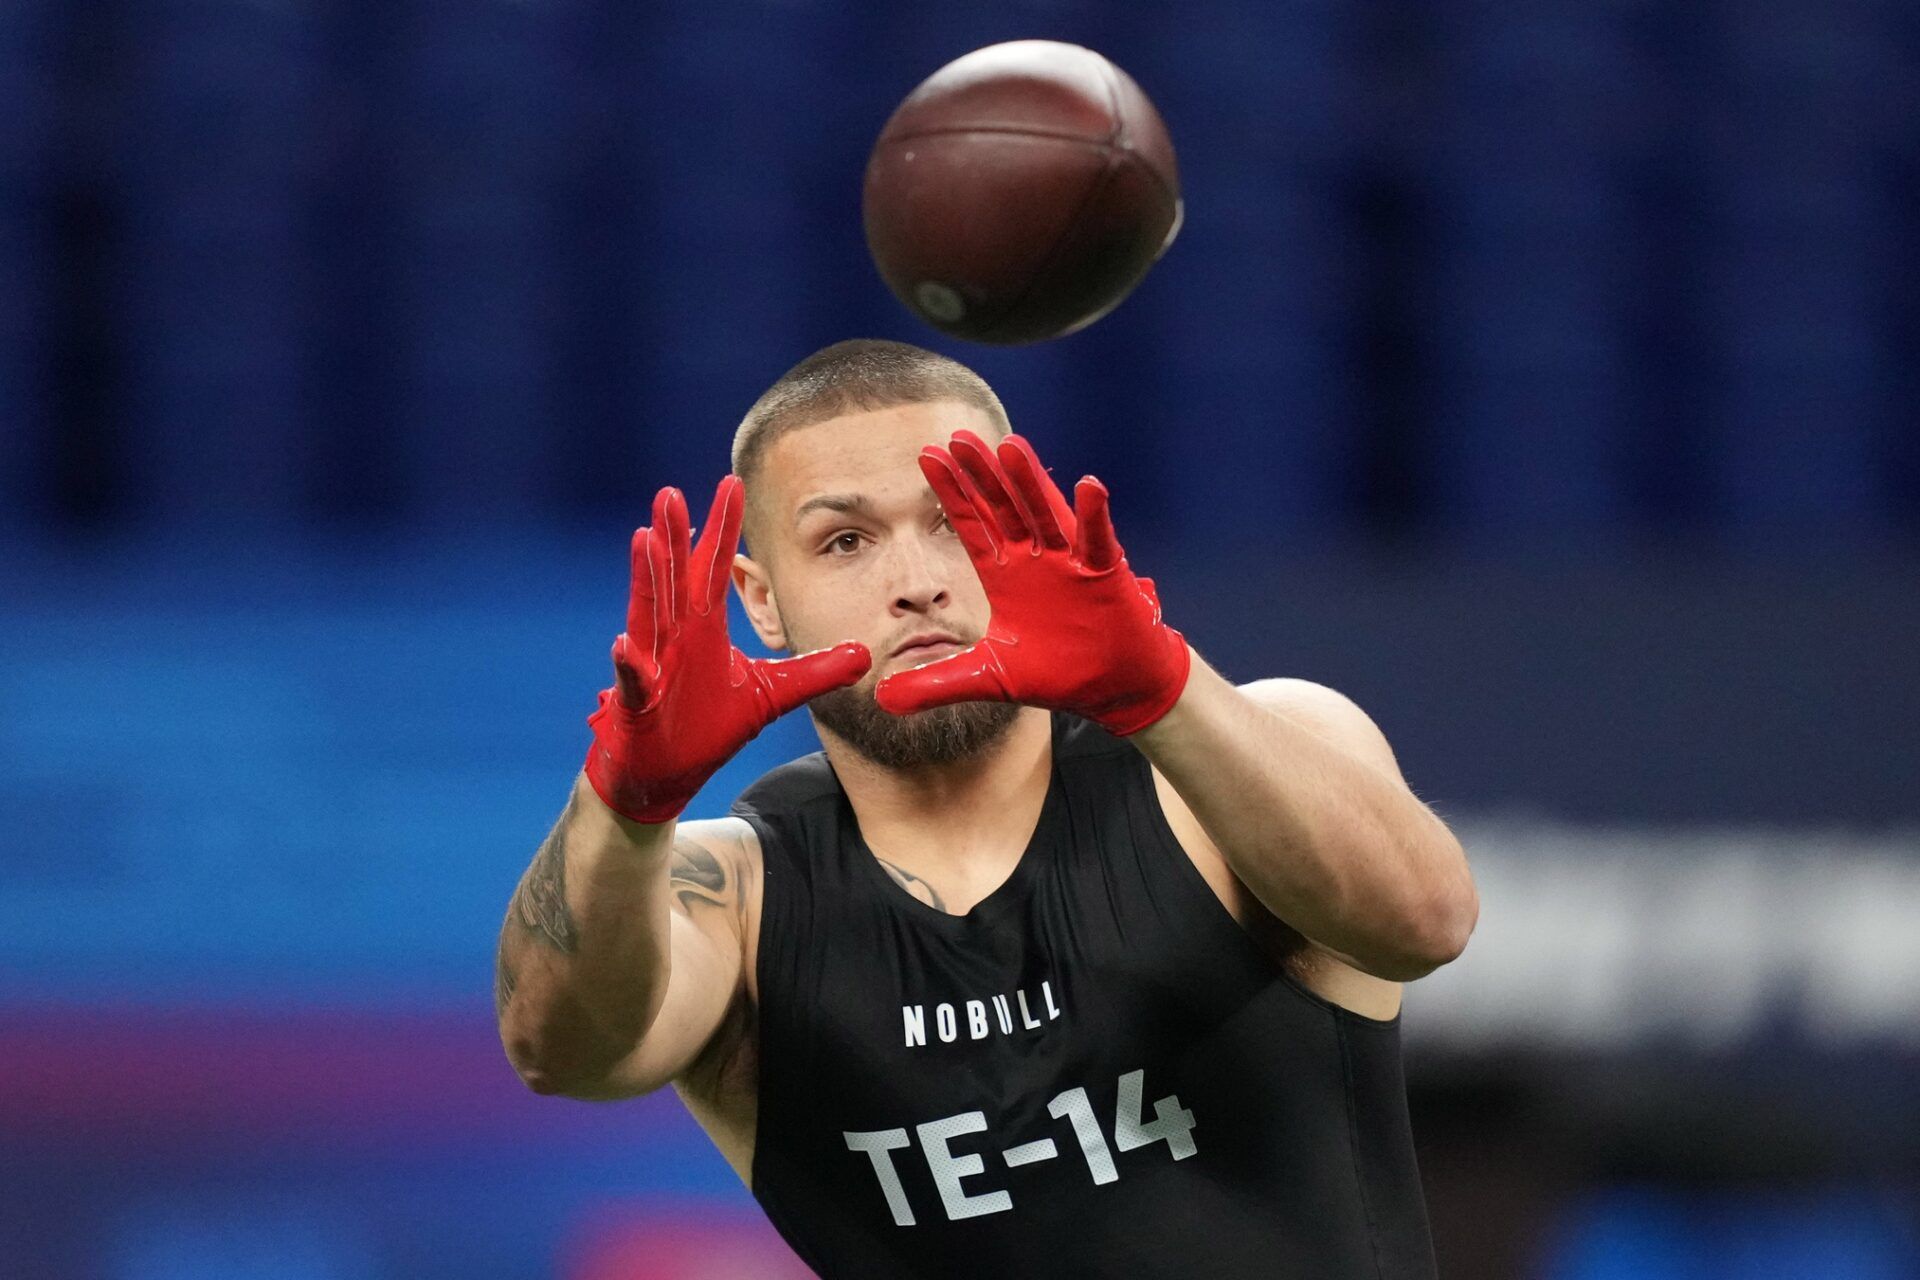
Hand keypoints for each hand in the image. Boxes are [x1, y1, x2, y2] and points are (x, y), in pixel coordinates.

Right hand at [585, 477, 870, 822]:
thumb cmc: (708, 727)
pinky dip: (630, 662)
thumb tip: (865, 655)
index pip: (714, 569)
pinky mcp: (639, 702)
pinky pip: (635, 679)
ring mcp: (653, 665)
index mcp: (704, 629)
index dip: (723, 528)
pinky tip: (626, 643)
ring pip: (649, 614)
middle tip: (671, 494)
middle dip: (675, 536)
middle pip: (676, 578)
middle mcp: (675, 637)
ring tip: (644, 539)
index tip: (731, 484)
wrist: (667, 775)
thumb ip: (815, 672)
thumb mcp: (774, 694)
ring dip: (647, 579)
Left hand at [875, 431, 1189, 735]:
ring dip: (1029, 481)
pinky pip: (1097, 540)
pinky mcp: (1104, 574)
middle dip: (981, 474)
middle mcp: (1034, 559)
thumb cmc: (1058, 673)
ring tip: (1010, 445)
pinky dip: (1094, 515)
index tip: (928, 455)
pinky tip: (1089, 486)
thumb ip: (937, 683)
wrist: (1111, 688)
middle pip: (1003, 507)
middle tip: (957, 437)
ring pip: (1044, 513)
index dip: (952, 492)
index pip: (972, 524)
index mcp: (1005, 574)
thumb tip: (884, 699)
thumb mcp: (988, 679)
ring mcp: (1069, 562)